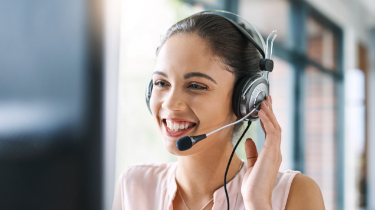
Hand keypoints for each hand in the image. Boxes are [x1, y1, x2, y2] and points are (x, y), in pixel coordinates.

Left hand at [241, 95, 281, 209]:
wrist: (256, 197)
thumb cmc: (254, 186)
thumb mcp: (251, 165)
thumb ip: (251, 152)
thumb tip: (250, 140)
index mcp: (272, 154)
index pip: (272, 132)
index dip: (269, 119)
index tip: (264, 108)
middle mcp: (275, 151)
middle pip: (275, 126)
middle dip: (271, 111)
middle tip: (267, 98)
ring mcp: (275, 151)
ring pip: (275, 127)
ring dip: (269, 113)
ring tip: (263, 101)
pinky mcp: (272, 152)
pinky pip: (272, 132)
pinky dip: (267, 120)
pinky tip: (262, 112)